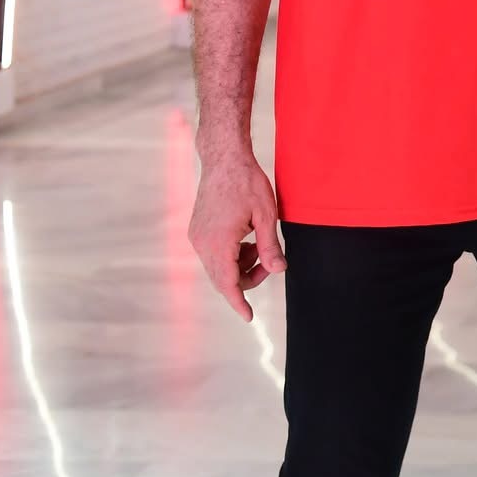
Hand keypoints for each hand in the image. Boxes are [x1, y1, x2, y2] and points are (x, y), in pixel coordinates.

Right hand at [187, 137, 285, 321]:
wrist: (224, 159)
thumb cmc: (247, 183)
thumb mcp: (266, 215)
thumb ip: (270, 246)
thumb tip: (279, 271)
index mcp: (218, 243)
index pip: (228, 283)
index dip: (239, 302)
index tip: (249, 317)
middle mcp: (202, 244)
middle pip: (223, 279)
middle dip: (247, 279)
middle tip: (270, 263)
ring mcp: (196, 237)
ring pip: (218, 267)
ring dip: (239, 266)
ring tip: (259, 244)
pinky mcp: (197, 230)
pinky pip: (213, 254)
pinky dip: (230, 255)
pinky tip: (245, 238)